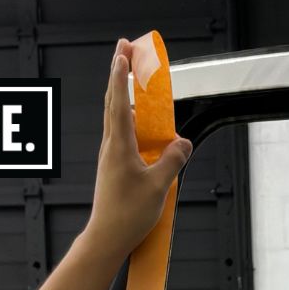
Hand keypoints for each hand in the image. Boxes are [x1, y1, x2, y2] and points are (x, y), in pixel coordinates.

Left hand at [81, 39, 193, 257]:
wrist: (106, 238)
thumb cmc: (128, 215)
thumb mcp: (159, 186)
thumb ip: (173, 160)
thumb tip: (182, 143)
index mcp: (119, 146)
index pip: (119, 102)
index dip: (121, 75)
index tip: (123, 53)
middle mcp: (110, 146)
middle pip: (113, 101)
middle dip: (119, 74)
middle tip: (125, 51)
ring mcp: (110, 156)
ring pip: (116, 117)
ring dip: (124, 94)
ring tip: (134, 79)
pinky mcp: (113, 166)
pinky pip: (121, 134)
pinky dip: (129, 119)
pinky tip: (139, 122)